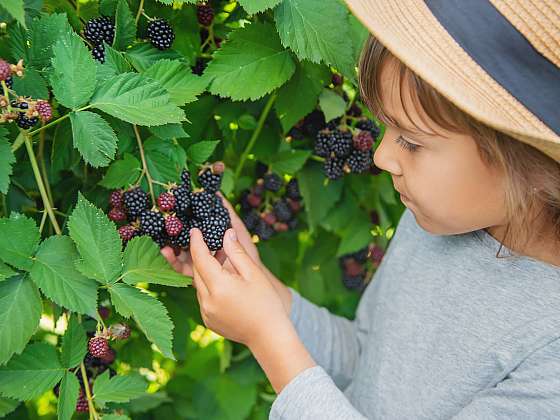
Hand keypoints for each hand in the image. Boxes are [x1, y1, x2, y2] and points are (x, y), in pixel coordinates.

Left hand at [160, 193, 292, 314]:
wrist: (269, 336)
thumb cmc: (266, 303)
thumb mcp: (253, 273)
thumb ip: (236, 252)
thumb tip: (226, 234)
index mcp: (218, 286)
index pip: (200, 258)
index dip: (196, 243)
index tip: (195, 231)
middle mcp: (207, 301)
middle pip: (197, 272)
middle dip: (201, 257)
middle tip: (212, 244)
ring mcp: (206, 313)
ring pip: (200, 285)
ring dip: (206, 272)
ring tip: (220, 263)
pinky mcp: (208, 321)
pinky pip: (203, 299)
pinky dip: (209, 288)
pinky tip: (223, 283)